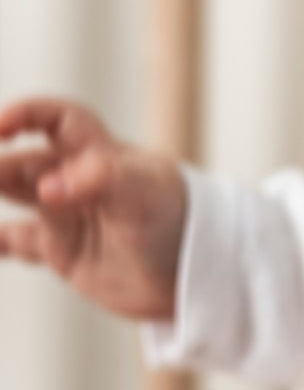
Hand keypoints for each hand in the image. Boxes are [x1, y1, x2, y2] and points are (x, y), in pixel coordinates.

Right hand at [0, 96, 187, 321]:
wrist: (198, 274)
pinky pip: (16, 242)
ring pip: (15, 194)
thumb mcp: (144, 193)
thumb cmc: (180, 220)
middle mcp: (79, 181)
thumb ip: (100, 180)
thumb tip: (49, 187)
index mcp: (101, 154)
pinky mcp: (65, 252)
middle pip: (23, 160)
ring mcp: (69, 216)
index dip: (26, 115)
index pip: (57, 119)